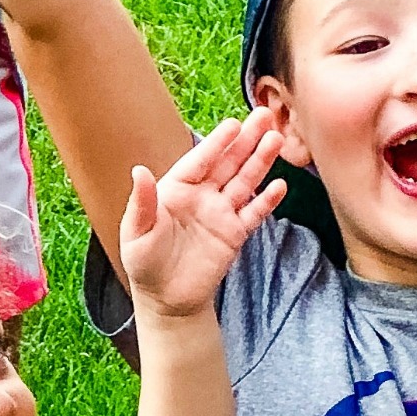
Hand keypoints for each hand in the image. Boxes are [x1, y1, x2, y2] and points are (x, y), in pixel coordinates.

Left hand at [119, 111, 286, 318]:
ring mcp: (220, 213)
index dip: (216, 143)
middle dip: (247, 140)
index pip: (199, 160)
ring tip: (277, 140)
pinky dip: (267, 200)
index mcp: (176, 189)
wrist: (166, 299)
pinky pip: (254, 213)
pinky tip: (280, 185)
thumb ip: (142, 204)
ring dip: (261, 161)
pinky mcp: (234, 233)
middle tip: (265, 116)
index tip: (233, 124)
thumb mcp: (136, 234)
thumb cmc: (145, 264)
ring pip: (244, 181)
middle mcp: (201, 196)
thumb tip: (138, 171)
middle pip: (228, 163)